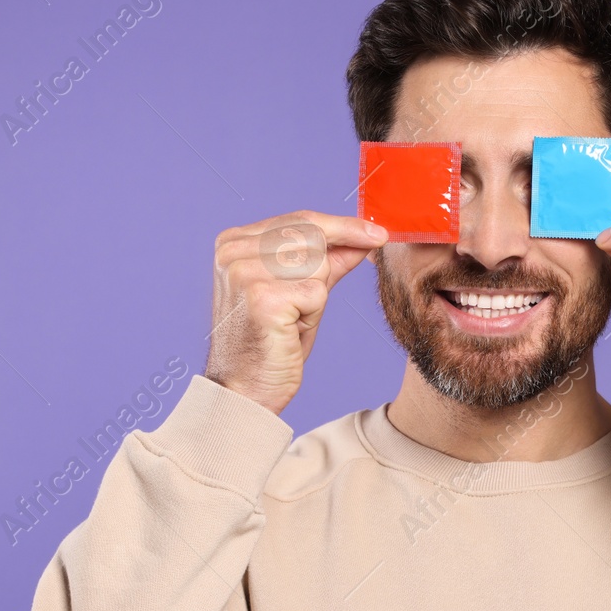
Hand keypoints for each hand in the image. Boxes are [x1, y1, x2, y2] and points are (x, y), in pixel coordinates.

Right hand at [206, 210, 386, 414]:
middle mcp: (233, 251)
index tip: (377, 234)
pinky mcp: (262, 296)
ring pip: (318, 264)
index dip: (344, 227)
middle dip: (325, 270)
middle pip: (313, 237)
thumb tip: (366, 237)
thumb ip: (330, 261)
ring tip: (289, 320)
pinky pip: (317, 292)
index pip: (301, 220)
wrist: (246, 390)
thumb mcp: (302, 293)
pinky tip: (287, 331)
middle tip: (301, 307)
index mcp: (234, 242)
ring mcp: (245, 271)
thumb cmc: (272, 344)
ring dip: (315, 297)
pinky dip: (312, 315)